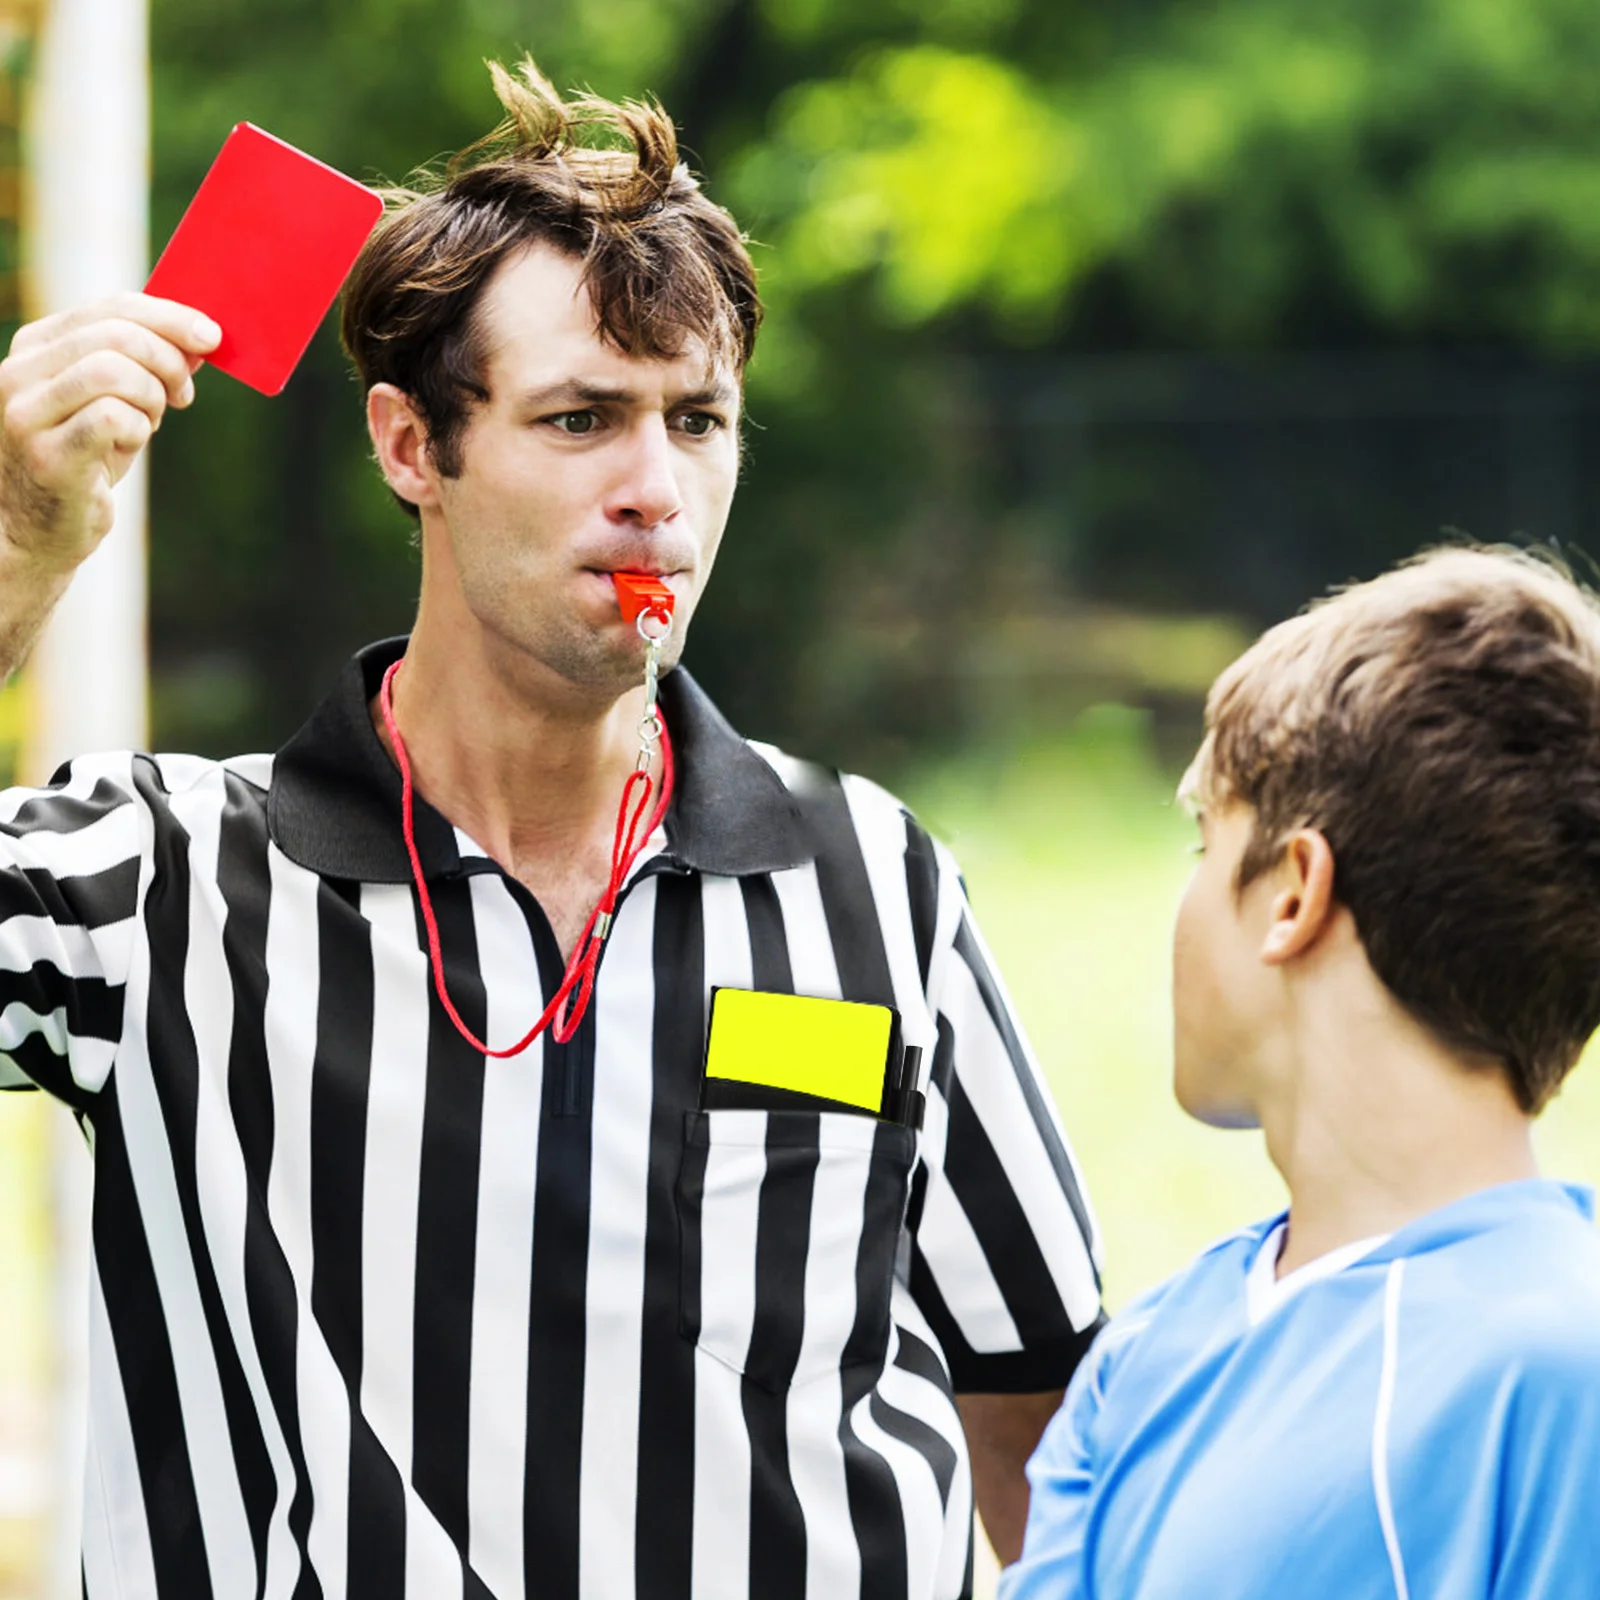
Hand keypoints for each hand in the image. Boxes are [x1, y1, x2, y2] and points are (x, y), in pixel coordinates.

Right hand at [0, 293, 221, 571]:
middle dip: (168, 360)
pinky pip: (113, 418)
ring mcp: (27, 413)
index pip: (109, 308)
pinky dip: (139, 428)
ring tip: (149, 421)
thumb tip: (199, 338)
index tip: (210, 337)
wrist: (37, 529)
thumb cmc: (83, 461)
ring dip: (151, 396)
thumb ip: (145, 366)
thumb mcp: (112, 401)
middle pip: (115, 334)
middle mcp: (19, 372)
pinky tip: (130, 443)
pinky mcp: (47, 455)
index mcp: (34, 347)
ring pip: (112, 370)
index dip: (169, 317)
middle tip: (183, 392)